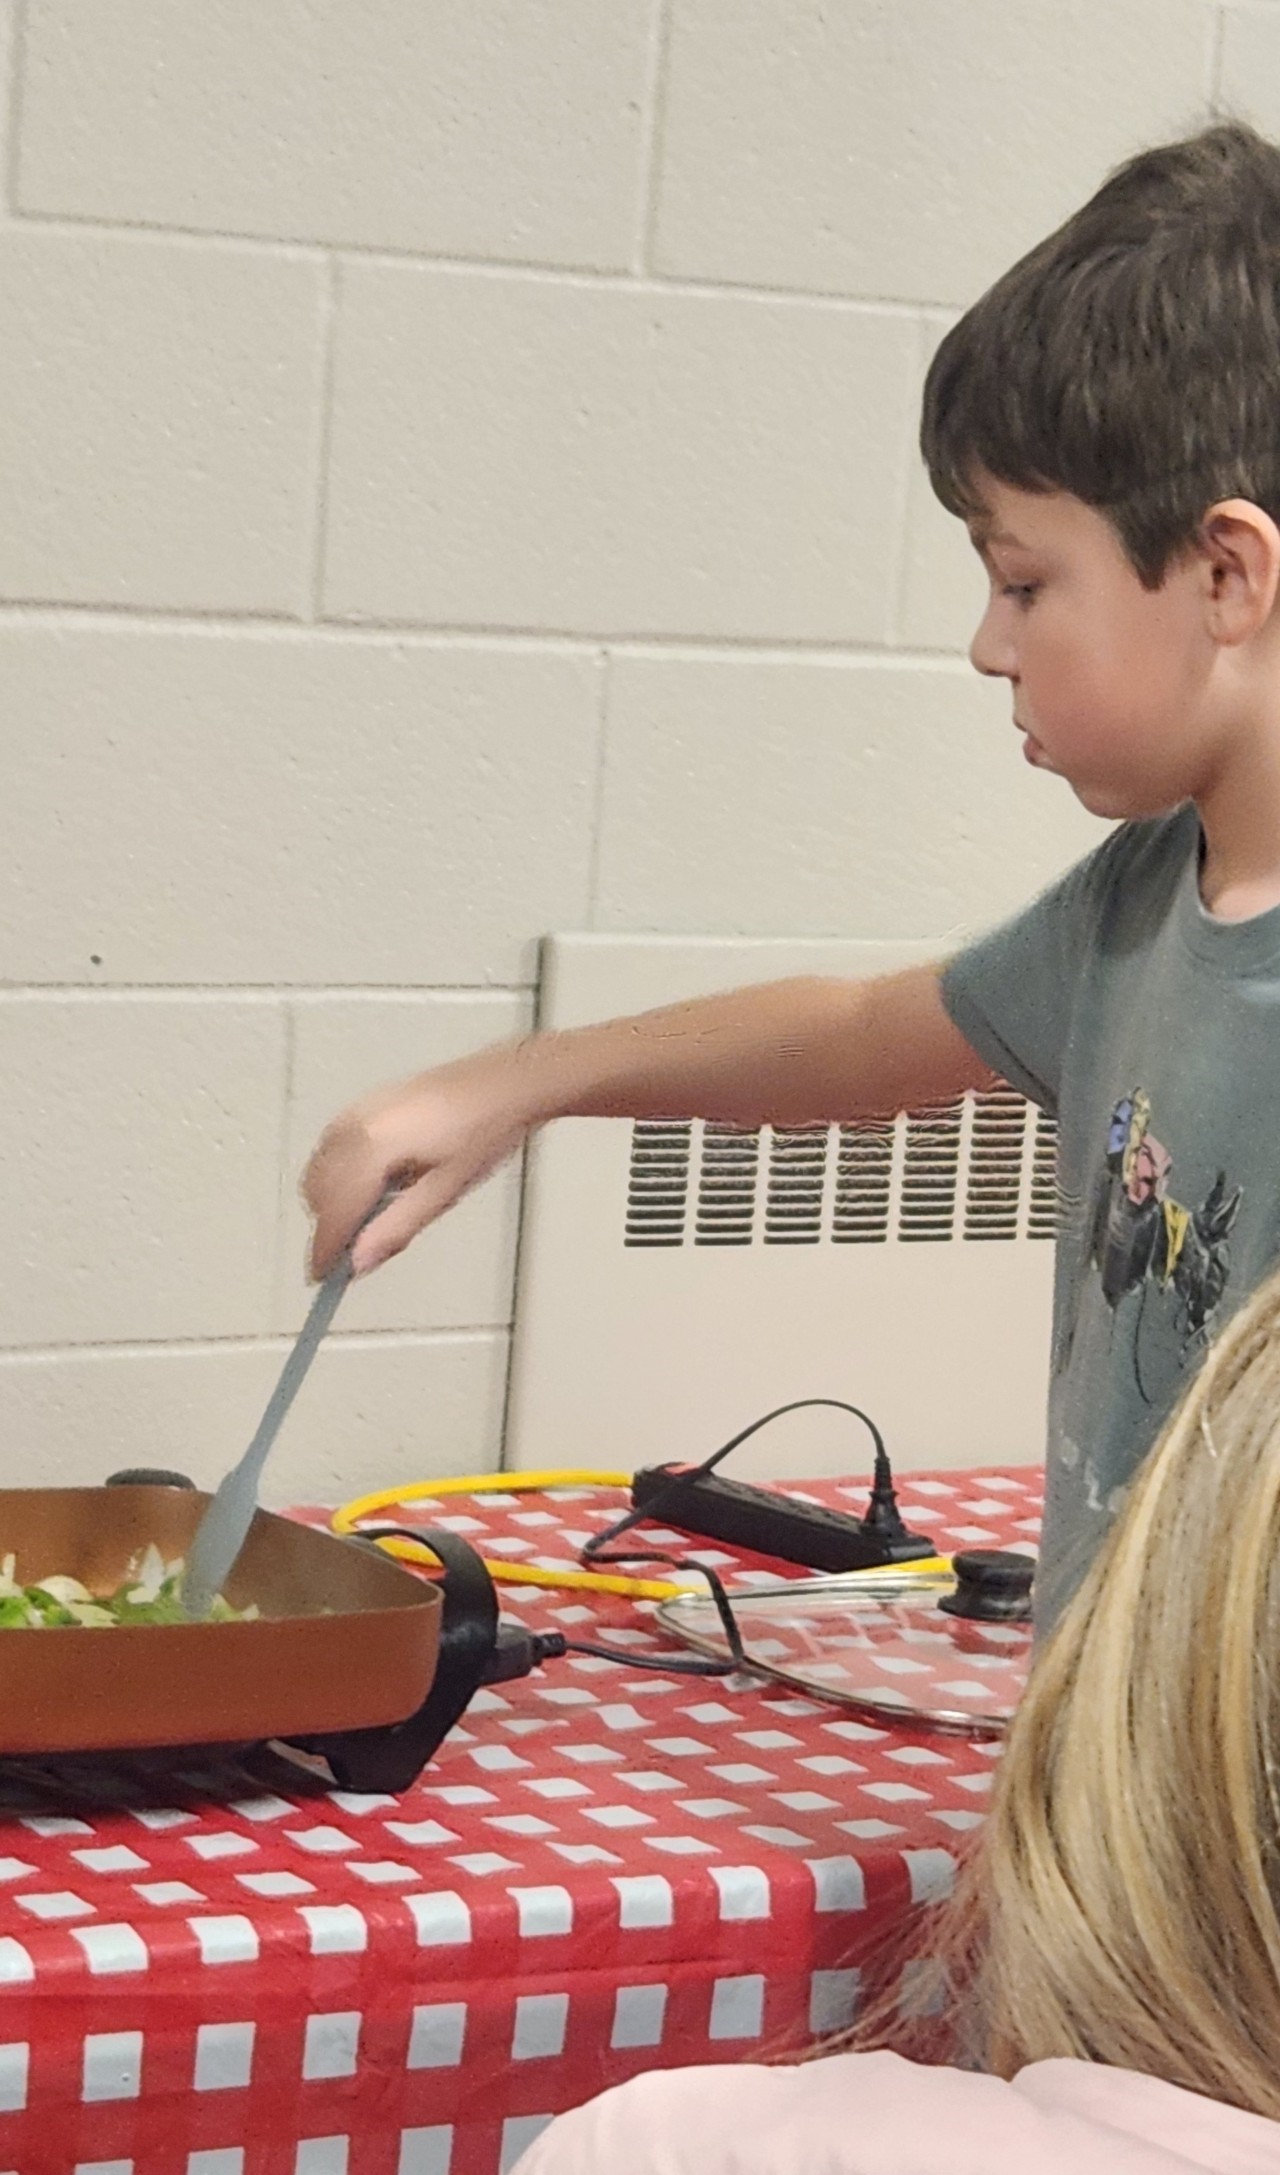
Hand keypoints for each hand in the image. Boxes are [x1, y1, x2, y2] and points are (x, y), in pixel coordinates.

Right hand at [302, 1051, 535, 1279]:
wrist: (505, 1084)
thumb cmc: (485, 1130)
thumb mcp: (444, 1191)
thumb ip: (397, 1228)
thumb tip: (360, 1262)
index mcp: (373, 1146)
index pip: (333, 1210)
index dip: (325, 1249)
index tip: (324, 1276)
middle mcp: (355, 1124)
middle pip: (317, 1191)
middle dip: (332, 1224)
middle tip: (362, 1248)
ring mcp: (358, 1109)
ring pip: (320, 1169)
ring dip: (334, 1199)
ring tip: (378, 1215)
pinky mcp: (366, 1103)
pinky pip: (333, 1147)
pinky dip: (340, 1174)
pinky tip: (378, 1184)